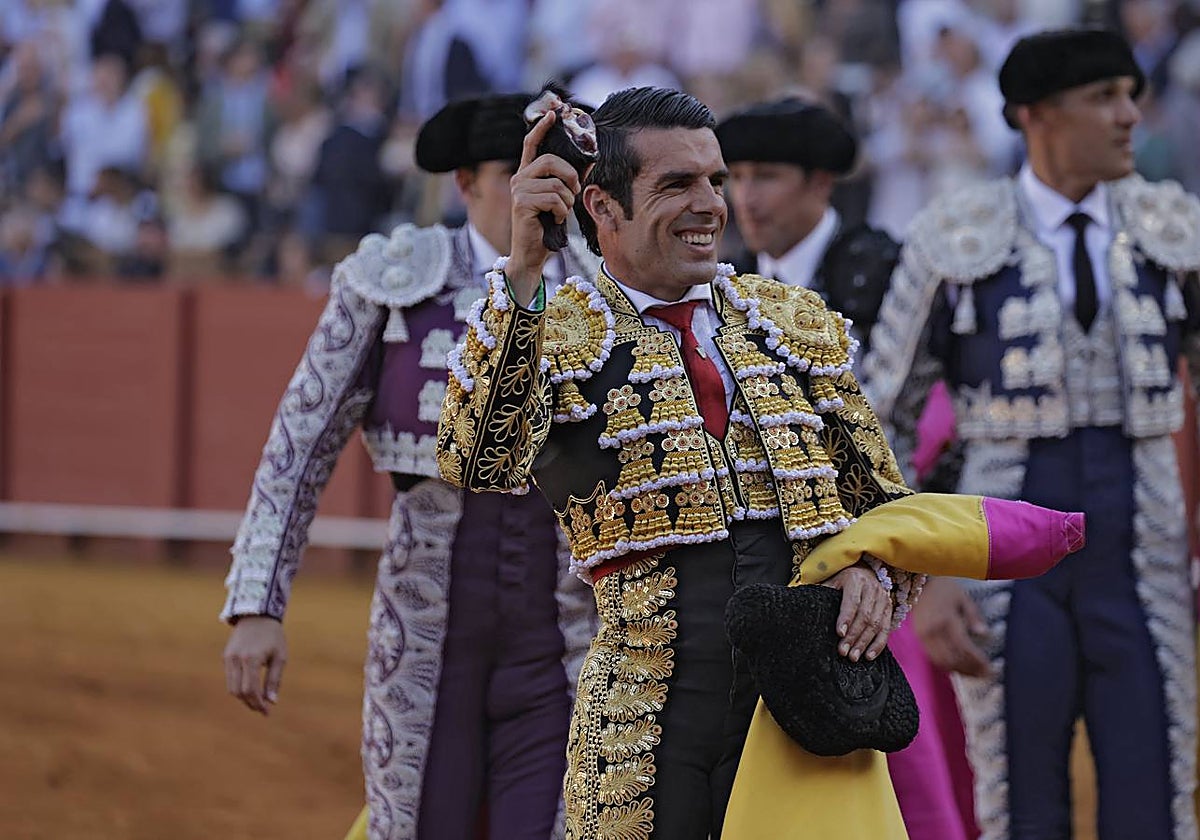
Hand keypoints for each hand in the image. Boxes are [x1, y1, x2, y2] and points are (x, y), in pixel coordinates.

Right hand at [223, 616, 287, 715]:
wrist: (258, 615)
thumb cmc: (273, 636)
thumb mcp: (280, 657)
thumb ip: (274, 679)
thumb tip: (271, 701)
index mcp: (251, 659)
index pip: (251, 690)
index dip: (258, 704)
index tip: (267, 712)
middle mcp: (236, 659)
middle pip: (239, 692)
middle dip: (250, 703)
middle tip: (262, 709)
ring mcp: (228, 658)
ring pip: (231, 687)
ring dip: (243, 697)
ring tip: (257, 701)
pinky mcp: (225, 656)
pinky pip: (230, 678)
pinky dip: (239, 687)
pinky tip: (250, 689)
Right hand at [506, 110, 581, 304]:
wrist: (531, 254)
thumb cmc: (547, 227)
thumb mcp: (561, 199)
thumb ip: (570, 180)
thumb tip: (591, 159)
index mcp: (527, 174)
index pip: (531, 144)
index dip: (541, 128)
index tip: (553, 114)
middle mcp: (519, 179)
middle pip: (550, 161)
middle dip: (570, 176)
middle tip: (575, 191)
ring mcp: (519, 191)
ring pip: (556, 184)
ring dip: (567, 202)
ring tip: (562, 214)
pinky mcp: (522, 204)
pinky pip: (554, 199)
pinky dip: (562, 212)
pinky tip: (556, 221)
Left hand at [821, 561, 891, 661]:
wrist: (864, 570)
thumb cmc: (842, 579)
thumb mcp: (832, 581)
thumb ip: (823, 593)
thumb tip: (802, 607)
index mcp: (855, 580)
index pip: (852, 602)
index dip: (846, 618)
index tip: (839, 633)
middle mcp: (872, 587)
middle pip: (864, 616)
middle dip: (853, 636)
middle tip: (843, 652)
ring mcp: (883, 598)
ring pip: (876, 624)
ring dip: (864, 643)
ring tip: (853, 657)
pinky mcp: (889, 607)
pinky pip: (886, 628)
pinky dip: (878, 644)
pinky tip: (869, 656)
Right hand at [911, 576, 990, 676]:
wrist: (919, 583)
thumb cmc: (944, 588)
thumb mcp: (963, 597)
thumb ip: (974, 616)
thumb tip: (983, 633)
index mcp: (947, 619)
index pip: (965, 648)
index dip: (978, 662)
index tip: (990, 669)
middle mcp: (934, 630)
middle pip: (954, 658)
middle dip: (970, 669)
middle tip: (984, 675)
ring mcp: (924, 635)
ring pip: (943, 661)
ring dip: (959, 670)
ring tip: (973, 674)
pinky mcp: (919, 637)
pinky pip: (933, 657)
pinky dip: (946, 665)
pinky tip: (957, 667)